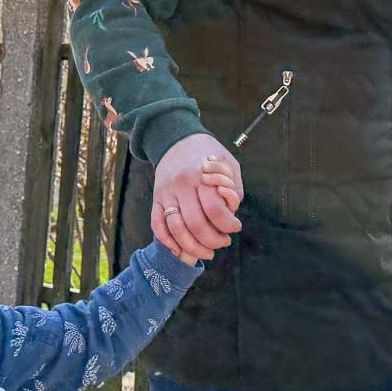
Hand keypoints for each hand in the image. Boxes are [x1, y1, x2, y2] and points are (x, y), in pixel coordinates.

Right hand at [151, 134, 242, 261]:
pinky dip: (168, 242)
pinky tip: (180, 250)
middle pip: (196, 224)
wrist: (176, 139)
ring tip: (207, 251)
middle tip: (223, 242)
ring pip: (176, 229)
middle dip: (213, 241)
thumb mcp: (229, 164)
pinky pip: (157, 225)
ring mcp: (166, 194)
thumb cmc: (209, 154)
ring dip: (193, 247)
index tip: (235, 227)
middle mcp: (182, 186)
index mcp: (203, 176)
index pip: (215, 211)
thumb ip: (235, 189)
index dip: (228, 225)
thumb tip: (230, 215)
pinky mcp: (157, 199)